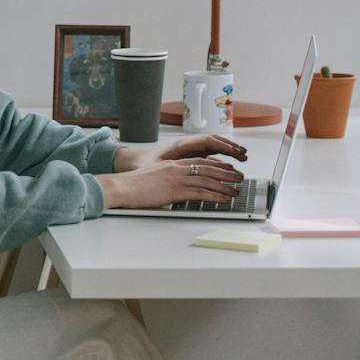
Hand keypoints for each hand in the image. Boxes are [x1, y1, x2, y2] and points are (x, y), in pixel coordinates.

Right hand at [95, 158, 243, 209]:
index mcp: (172, 164)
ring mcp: (177, 179)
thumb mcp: (153, 180)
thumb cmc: (132, 186)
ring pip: (208, 180)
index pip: (200, 161)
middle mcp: (177, 168)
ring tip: (237, 189)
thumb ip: (167, 183)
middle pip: (208, 168)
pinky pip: (201, 193)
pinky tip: (224, 198)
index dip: (216, 165)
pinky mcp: (176, 191)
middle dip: (226, 173)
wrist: (121, 187)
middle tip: (239, 176)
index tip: (227, 167)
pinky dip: (216, 196)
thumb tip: (175, 193)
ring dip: (225, 185)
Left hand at [153, 134, 248, 166]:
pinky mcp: (189, 157)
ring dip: (227, 152)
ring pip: (213, 148)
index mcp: (181, 145)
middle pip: (213, 142)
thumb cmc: (145, 163)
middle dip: (230, 146)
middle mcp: (187, 146)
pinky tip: (229, 166)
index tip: (235, 151)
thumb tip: (188, 172)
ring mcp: (189, 150)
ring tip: (242, 157)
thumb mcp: (159, 167)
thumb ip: (174, 168)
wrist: (135, 162)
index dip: (222, 145)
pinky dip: (220, 159)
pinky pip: (208, 156)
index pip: (207, 141)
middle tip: (244, 153)